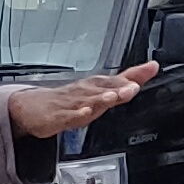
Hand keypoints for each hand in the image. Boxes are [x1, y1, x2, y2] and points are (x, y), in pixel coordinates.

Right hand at [6, 63, 158, 140]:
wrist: (32, 107)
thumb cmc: (67, 99)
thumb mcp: (99, 92)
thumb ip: (125, 83)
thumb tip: (150, 68)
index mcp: (95, 86)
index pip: (117, 78)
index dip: (135, 74)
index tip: (151, 68)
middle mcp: (84, 92)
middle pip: (104, 88)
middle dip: (119, 87)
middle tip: (133, 86)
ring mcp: (71, 103)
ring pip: (87, 100)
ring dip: (100, 98)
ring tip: (112, 97)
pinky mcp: (57, 116)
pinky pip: (68, 115)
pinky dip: (76, 113)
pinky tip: (84, 112)